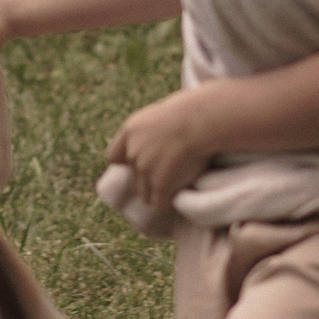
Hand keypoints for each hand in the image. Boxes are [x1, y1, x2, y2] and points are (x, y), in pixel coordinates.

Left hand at [105, 91, 217, 212]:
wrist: (204, 120)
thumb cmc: (193, 113)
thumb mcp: (163, 114)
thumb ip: (151, 132)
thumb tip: (155, 147)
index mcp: (130, 131)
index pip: (114, 157)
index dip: (129, 163)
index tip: (143, 164)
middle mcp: (132, 150)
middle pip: (133, 179)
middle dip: (148, 180)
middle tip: (171, 174)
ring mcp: (144, 168)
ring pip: (144, 194)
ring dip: (158, 193)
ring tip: (178, 184)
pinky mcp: (159, 183)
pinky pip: (158, 204)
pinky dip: (168, 202)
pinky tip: (181, 193)